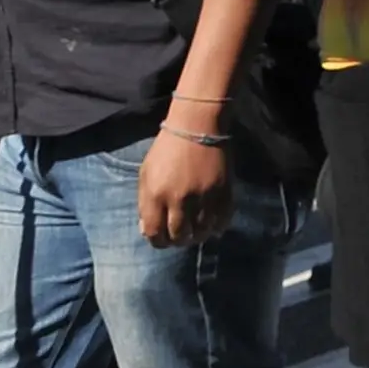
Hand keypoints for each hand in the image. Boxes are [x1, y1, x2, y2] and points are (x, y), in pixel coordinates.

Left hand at [137, 123, 233, 246]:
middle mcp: (180, 199)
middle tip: (181, 236)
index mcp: (156, 195)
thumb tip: (148, 231)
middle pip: (179, 236)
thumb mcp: (146, 175)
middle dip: (178, 240)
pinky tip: (213, 225)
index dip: (158, 242)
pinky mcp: (223, 190)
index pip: (155, 234)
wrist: (197, 126)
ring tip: (197, 231)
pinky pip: (222, 220)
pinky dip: (218, 227)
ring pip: (201, 231)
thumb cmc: (167, 151)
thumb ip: (145, 205)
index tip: (162, 239)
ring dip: (198, 236)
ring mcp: (204, 196)